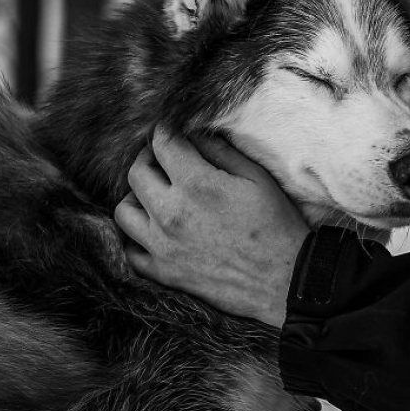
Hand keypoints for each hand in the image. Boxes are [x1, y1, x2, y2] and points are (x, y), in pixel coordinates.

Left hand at [114, 125, 309, 328]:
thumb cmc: (276, 224)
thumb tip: (194, 134)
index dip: (165, 131)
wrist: (285, 279)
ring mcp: (163, 246)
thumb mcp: (256, 177)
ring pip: (125, 211)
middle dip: (148, 158)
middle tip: (165, 160)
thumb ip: (220, 151)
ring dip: (137, 196)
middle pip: (137, 173)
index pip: (163, 144)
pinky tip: (156, 230)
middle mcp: (172, 213)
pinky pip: (130, 250)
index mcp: (197, 185)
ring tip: (158, 195)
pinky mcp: (163, 273)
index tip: (170, 131)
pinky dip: (137, 237)